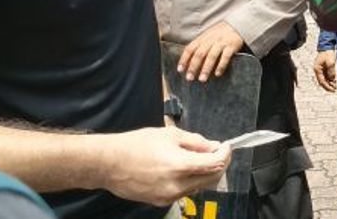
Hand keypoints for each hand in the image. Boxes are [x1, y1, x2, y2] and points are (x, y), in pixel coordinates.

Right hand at [100, 127, 229, 206]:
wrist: (109, 163)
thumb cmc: (136, 144)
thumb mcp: (169, 134)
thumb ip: (195, 142)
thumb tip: (213, 146)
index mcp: (179, 165)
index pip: (215, 164)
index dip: (226, 154)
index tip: (227, 146)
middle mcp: (176, 185)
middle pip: (212, 179)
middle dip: (219, 164)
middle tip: (217, 151)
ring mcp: (169, 196)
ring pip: (199, 187)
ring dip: (204, 173)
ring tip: (196, 157)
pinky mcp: (161, 201)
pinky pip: (184, 192)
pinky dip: (190, 180)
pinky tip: (182, 168)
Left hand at [179, 22, 245, 81]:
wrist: (238, 24)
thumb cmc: (220, 33)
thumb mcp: (207, 36)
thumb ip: (199, 46)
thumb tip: (189, 61)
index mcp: (203, 38)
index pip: (190, 48)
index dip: (184, 59)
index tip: (180, 70)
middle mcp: (211, 40)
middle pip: (200, 54)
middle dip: (193, 66)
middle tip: (190, 78)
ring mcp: (221, 42)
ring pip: (211, 56)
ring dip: (206, 68)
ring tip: (202, 79)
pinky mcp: (232, 45)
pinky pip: (226, 56)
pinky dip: (221, 65)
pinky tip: (217, 74)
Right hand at [314, 50, 336, 91]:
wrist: (327, 46)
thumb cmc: (328, 53)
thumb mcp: (330, 62)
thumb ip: (331, 71)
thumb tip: (332, 79)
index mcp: (317, 69)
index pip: (321, 81)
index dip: (327, 86)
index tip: (332, 89)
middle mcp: (318, 70)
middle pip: (322, 81)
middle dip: (328, 86)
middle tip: (334, 90)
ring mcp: (321, 69)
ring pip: (324, 79)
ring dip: (329, 83)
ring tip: (335, 87)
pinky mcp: (324, 68)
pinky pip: (326, 76)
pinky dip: (330, 79)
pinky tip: (334, 82)